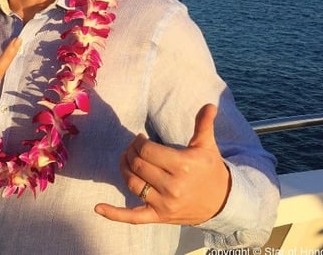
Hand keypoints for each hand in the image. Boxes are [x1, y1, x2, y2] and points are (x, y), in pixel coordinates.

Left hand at [94, 104, 230, 224]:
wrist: (224, 203)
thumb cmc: (211, 170)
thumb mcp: (207, 146)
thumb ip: (204, 124)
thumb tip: (210, 104)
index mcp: (182, 165)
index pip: (147, 150)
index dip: (138, 142)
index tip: (140, 138)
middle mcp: (172, 186)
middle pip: (138, 165)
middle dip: (130, 152)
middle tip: (133, 147)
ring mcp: (164, 204)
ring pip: (133, 184)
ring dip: (124, 169)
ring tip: (125, 159)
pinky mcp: (159, 217)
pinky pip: (133, 217)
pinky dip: (115, 214)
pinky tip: (98, 208)